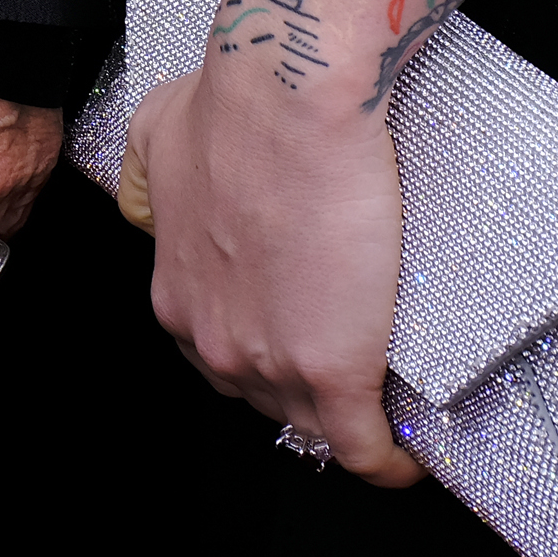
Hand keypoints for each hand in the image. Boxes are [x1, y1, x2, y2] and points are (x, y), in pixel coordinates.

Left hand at [125, 51, 420, 482]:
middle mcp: (214, 339)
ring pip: (314, 425)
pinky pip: (362, 447)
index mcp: (178, 298)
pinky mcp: (332, 368)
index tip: (298, 346)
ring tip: (387, 415)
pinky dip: (387, 461)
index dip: (264, 356)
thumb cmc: (232, 104)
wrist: (288, 94)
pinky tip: (406, 459)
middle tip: (350, 372)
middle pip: (266, 397)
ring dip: (348, 426)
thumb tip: (155, 198)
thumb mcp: (156, 140)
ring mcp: (271, 360)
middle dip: (305, 391)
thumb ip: (151, 181)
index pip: (223, 357)